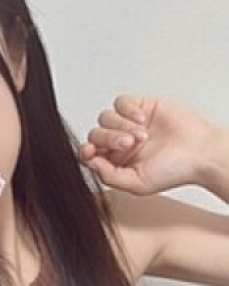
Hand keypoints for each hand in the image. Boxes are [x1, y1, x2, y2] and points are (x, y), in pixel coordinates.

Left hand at [79, 95, 216, 194]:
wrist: (200, 152)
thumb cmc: (174, 171)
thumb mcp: (138, 183)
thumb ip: (110, 176)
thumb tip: (89, 164)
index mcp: (115, 161)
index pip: (89, 154)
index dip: (85, 151)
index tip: (89, 151)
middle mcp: (118, 143)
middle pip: (96, 134)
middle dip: (109, 138)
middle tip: (129, 144)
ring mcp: (127, 124)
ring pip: (106, 117)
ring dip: (121, 126)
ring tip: (142, 135)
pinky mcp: (139, 107)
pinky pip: (120, 102)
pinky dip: (128, 110)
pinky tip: (143, 120)